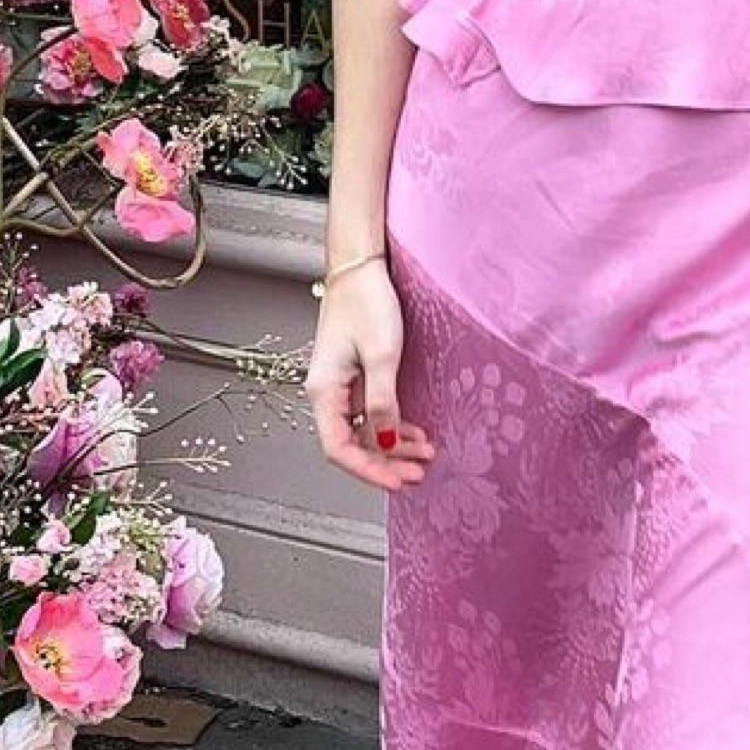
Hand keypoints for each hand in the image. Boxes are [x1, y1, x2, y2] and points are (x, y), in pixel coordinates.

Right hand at [306, 257, 435, 494]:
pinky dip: (393, 427)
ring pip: (364, 432)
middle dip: (385, 464)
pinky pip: (370, 415)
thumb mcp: (382, 355)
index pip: (339, 448)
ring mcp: (340, 387)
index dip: (368, 470)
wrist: (361, 267)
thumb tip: (384, 441)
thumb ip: (383, 401)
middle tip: (418, 475)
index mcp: (324, 391)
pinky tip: (414, 433)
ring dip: (393, 447)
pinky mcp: (354, 378)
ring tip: (425, 455)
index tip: (397, 481)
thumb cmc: (366, 301)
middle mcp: (327, 393)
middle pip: (352, 446)